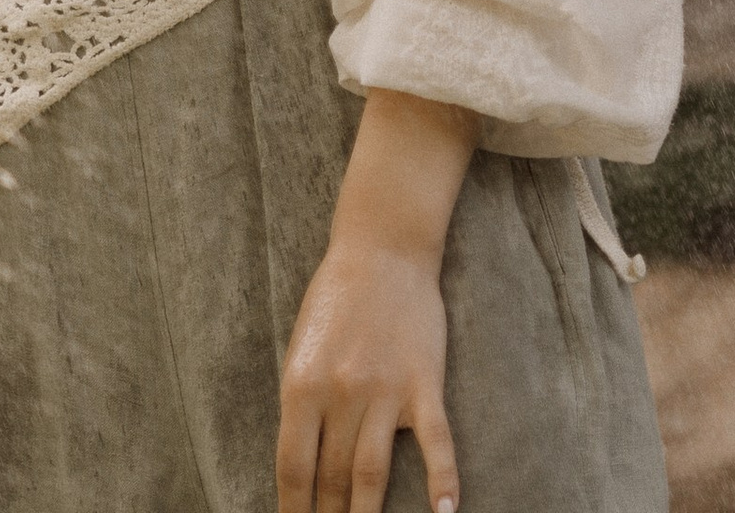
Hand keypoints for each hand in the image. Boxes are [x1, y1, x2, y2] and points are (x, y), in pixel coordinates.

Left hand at [277, 90, 474, 512]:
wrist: (383, 248)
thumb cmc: (335, 298)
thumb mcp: (301, 348)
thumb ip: (301, 405)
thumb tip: (301, 468)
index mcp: (301, 384)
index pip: (293, 469)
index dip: (292, 511)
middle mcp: (340, 393)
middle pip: (331, 478)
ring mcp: (384, 391)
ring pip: (372, 474)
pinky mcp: (424, 384)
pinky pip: (435, 443)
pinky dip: (442, 481)